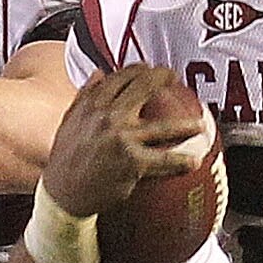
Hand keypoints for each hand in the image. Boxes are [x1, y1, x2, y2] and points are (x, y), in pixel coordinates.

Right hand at [40, 64, 216, 220]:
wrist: (63, 193)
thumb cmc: (66, 159)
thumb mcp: (69, 121)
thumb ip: (85, 96)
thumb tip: (99, 74)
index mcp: (92, 105)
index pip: (121, 76)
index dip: (140, 69)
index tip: (151, 69)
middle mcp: (108, 118)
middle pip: (143, 89)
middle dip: (163, 79)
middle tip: (176, 79)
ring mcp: (122, 139)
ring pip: (162, 127)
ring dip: (185, 126)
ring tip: (200, 125)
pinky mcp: (132, 163)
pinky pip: (163, 161)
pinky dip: (180, 162)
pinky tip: (193, 162)